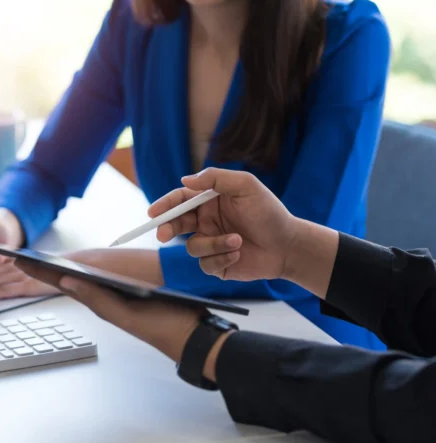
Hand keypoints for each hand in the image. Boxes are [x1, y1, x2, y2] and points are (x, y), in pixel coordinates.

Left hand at [15, 262, 203, 362]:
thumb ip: (96, 298)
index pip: (62, 282)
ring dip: (59, 270)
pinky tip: (76, 268)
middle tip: (20, 257)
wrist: (191, 335)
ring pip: (81, 280)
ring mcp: (115, 297)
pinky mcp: (128, 293)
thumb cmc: (162, 326)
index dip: (40, 271)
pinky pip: (98, 280)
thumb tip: (66, 279)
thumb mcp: (125, 315)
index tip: (17, 259)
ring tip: (38, 261)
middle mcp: (104, 299)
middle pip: (67, 280)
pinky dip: (84, 271)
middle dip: (43, 269)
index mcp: (99, 302)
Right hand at [148, 168, 298, 281]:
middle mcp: (206, 221)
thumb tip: (185, 180)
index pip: (180, 200)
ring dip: (213, 244)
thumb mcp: (246, 186)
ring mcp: (210, 243)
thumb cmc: (269, 213)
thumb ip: (216, 178)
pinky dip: (221, 259)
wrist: (288, 245)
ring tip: (237, 241)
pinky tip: (238, 253)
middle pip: (175, 224)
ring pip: (192, 246)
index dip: (164, 205)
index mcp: (209, 201)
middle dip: (166, 228)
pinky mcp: (217, 264)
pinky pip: (205, 264)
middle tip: (163, 233)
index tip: (154, 212)